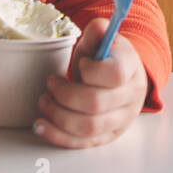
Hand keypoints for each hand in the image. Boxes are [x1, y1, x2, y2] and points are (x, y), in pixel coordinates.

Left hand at [33, 18, 148, 148]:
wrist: (121, 77)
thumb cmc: (106, 57)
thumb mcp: (101, 39)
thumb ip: (97, 31)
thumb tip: (96, 29)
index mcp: (131, 67)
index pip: (115, 74)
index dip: (91, 70)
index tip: (79, 64)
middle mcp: (132, 96)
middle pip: (95, 104)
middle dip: (64, 94)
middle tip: (51, 83)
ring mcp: (122, 119)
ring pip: (88, 127)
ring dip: (58, 115)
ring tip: (44, 101)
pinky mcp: (108, 136)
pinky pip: (82, 143)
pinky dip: (58, 136)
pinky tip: (41, 126)